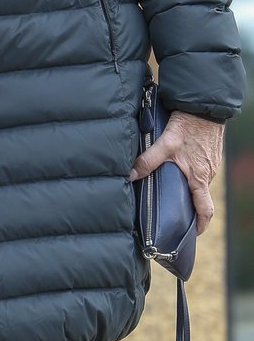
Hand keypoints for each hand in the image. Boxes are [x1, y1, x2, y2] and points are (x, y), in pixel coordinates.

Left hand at [129, 110, 224, 234]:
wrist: (204, 105)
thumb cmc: (188, 125)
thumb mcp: (166, 143)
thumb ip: (148, 160)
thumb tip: (130, 175)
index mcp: (200, 177)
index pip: (205, 210)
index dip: (200, 225)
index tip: (190, 234)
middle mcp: (208, 173)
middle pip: (199, 197)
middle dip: (188, 206)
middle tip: (172, 212)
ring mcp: (210, 163)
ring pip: (198, 181)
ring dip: (186, 186)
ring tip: (168, 187)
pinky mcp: (208, 153)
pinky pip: (199, 168)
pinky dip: (189, 172)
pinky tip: (176, 166)